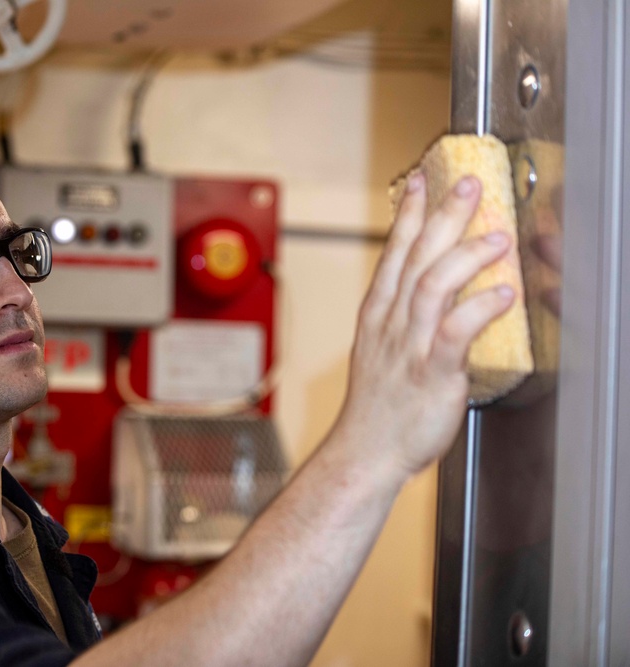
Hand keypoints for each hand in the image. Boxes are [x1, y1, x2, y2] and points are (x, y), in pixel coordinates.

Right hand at [334, 173, 515, 477]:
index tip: (424, 182)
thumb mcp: (379, 351)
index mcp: (377, 314)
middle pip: (416, 258)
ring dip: (466, 256)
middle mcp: (391, 324)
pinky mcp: (432, 373)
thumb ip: (403, 318)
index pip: (394, 253)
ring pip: (434, 286)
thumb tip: (429, 292)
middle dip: (443, 216)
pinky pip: (456, 333)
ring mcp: (409, 347)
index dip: (411, 215)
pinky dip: (479, 310)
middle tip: (469, 185)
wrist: (366, 450)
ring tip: (497, 236)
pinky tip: (503, 294)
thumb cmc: (378, 407)